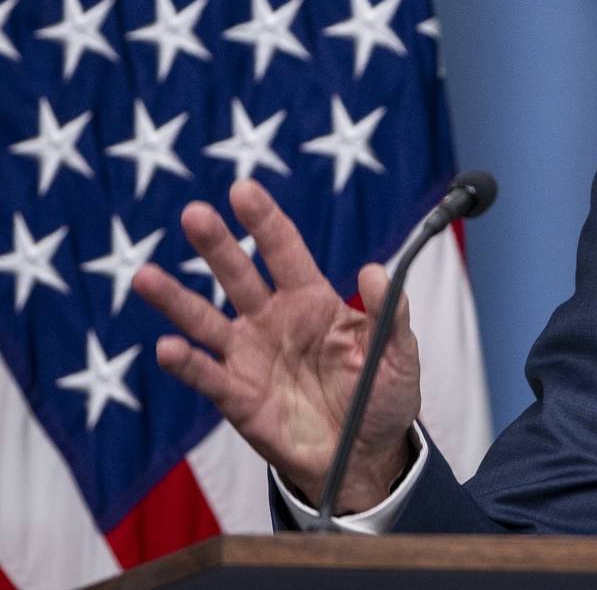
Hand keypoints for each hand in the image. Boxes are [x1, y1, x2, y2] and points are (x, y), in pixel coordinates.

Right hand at [133, 180, 421, 513]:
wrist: (364, 457)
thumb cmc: (381, 398)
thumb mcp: (400, 357)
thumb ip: (392, 315)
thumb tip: (376, 269)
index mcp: (313, 301)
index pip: (284, 251)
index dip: (264, 220)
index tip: (243, 189)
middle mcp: (274, 321)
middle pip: (238, 275)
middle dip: (216, 244)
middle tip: (193, 214)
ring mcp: (250, 357)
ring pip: (206, 320)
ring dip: (177, 299)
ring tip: (147, 277)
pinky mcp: (237, 397)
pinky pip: (207, 376)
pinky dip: (187, 362)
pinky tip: (167, 347)